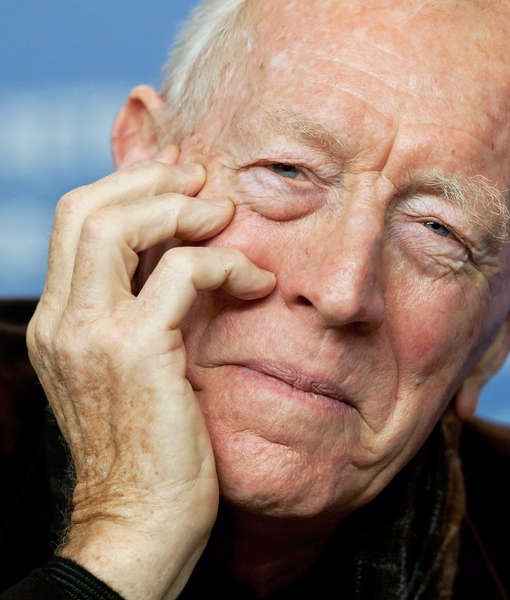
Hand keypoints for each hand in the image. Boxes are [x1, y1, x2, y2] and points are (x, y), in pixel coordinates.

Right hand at [27, 146, 275, 599]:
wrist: (140, 525)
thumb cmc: (148, 449)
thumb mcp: (130, 372)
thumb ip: (138, 312)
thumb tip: (175, 261)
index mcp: (58, 322)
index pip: (74, 223)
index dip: (127, 187)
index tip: (177, 181)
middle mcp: (63, 321)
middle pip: (86, 208)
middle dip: (150, 179)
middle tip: (202, 182)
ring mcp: (92, 335)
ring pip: (120, 225)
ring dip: (182, 208)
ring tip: (226, 218)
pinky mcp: (136, 352)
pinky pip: (183, 272)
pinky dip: (224, 262)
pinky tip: (254, 280)